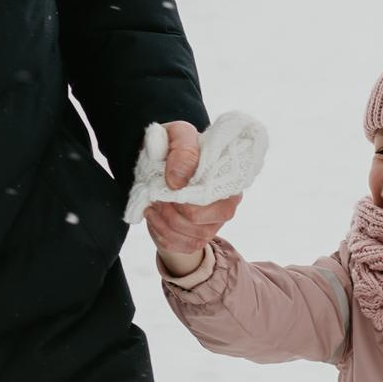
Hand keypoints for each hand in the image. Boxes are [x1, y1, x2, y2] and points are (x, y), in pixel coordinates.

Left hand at [141, 120, 240, 263]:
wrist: (162, 161)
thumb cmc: (176, 147)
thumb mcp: (178, 135)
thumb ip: (182, 151)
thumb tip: (178, 181)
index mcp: (230, 183)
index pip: (217, 204)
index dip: (186, 199)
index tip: (166, 184)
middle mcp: (226, 207)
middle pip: (199, 224)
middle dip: (170, 211)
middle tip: (155, 195)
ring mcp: (213, 225)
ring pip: (188, 238)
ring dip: (163, 223)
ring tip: (152, 204)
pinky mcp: (197, 237)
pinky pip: (179, 247)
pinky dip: (161, 234)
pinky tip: (155, 217)